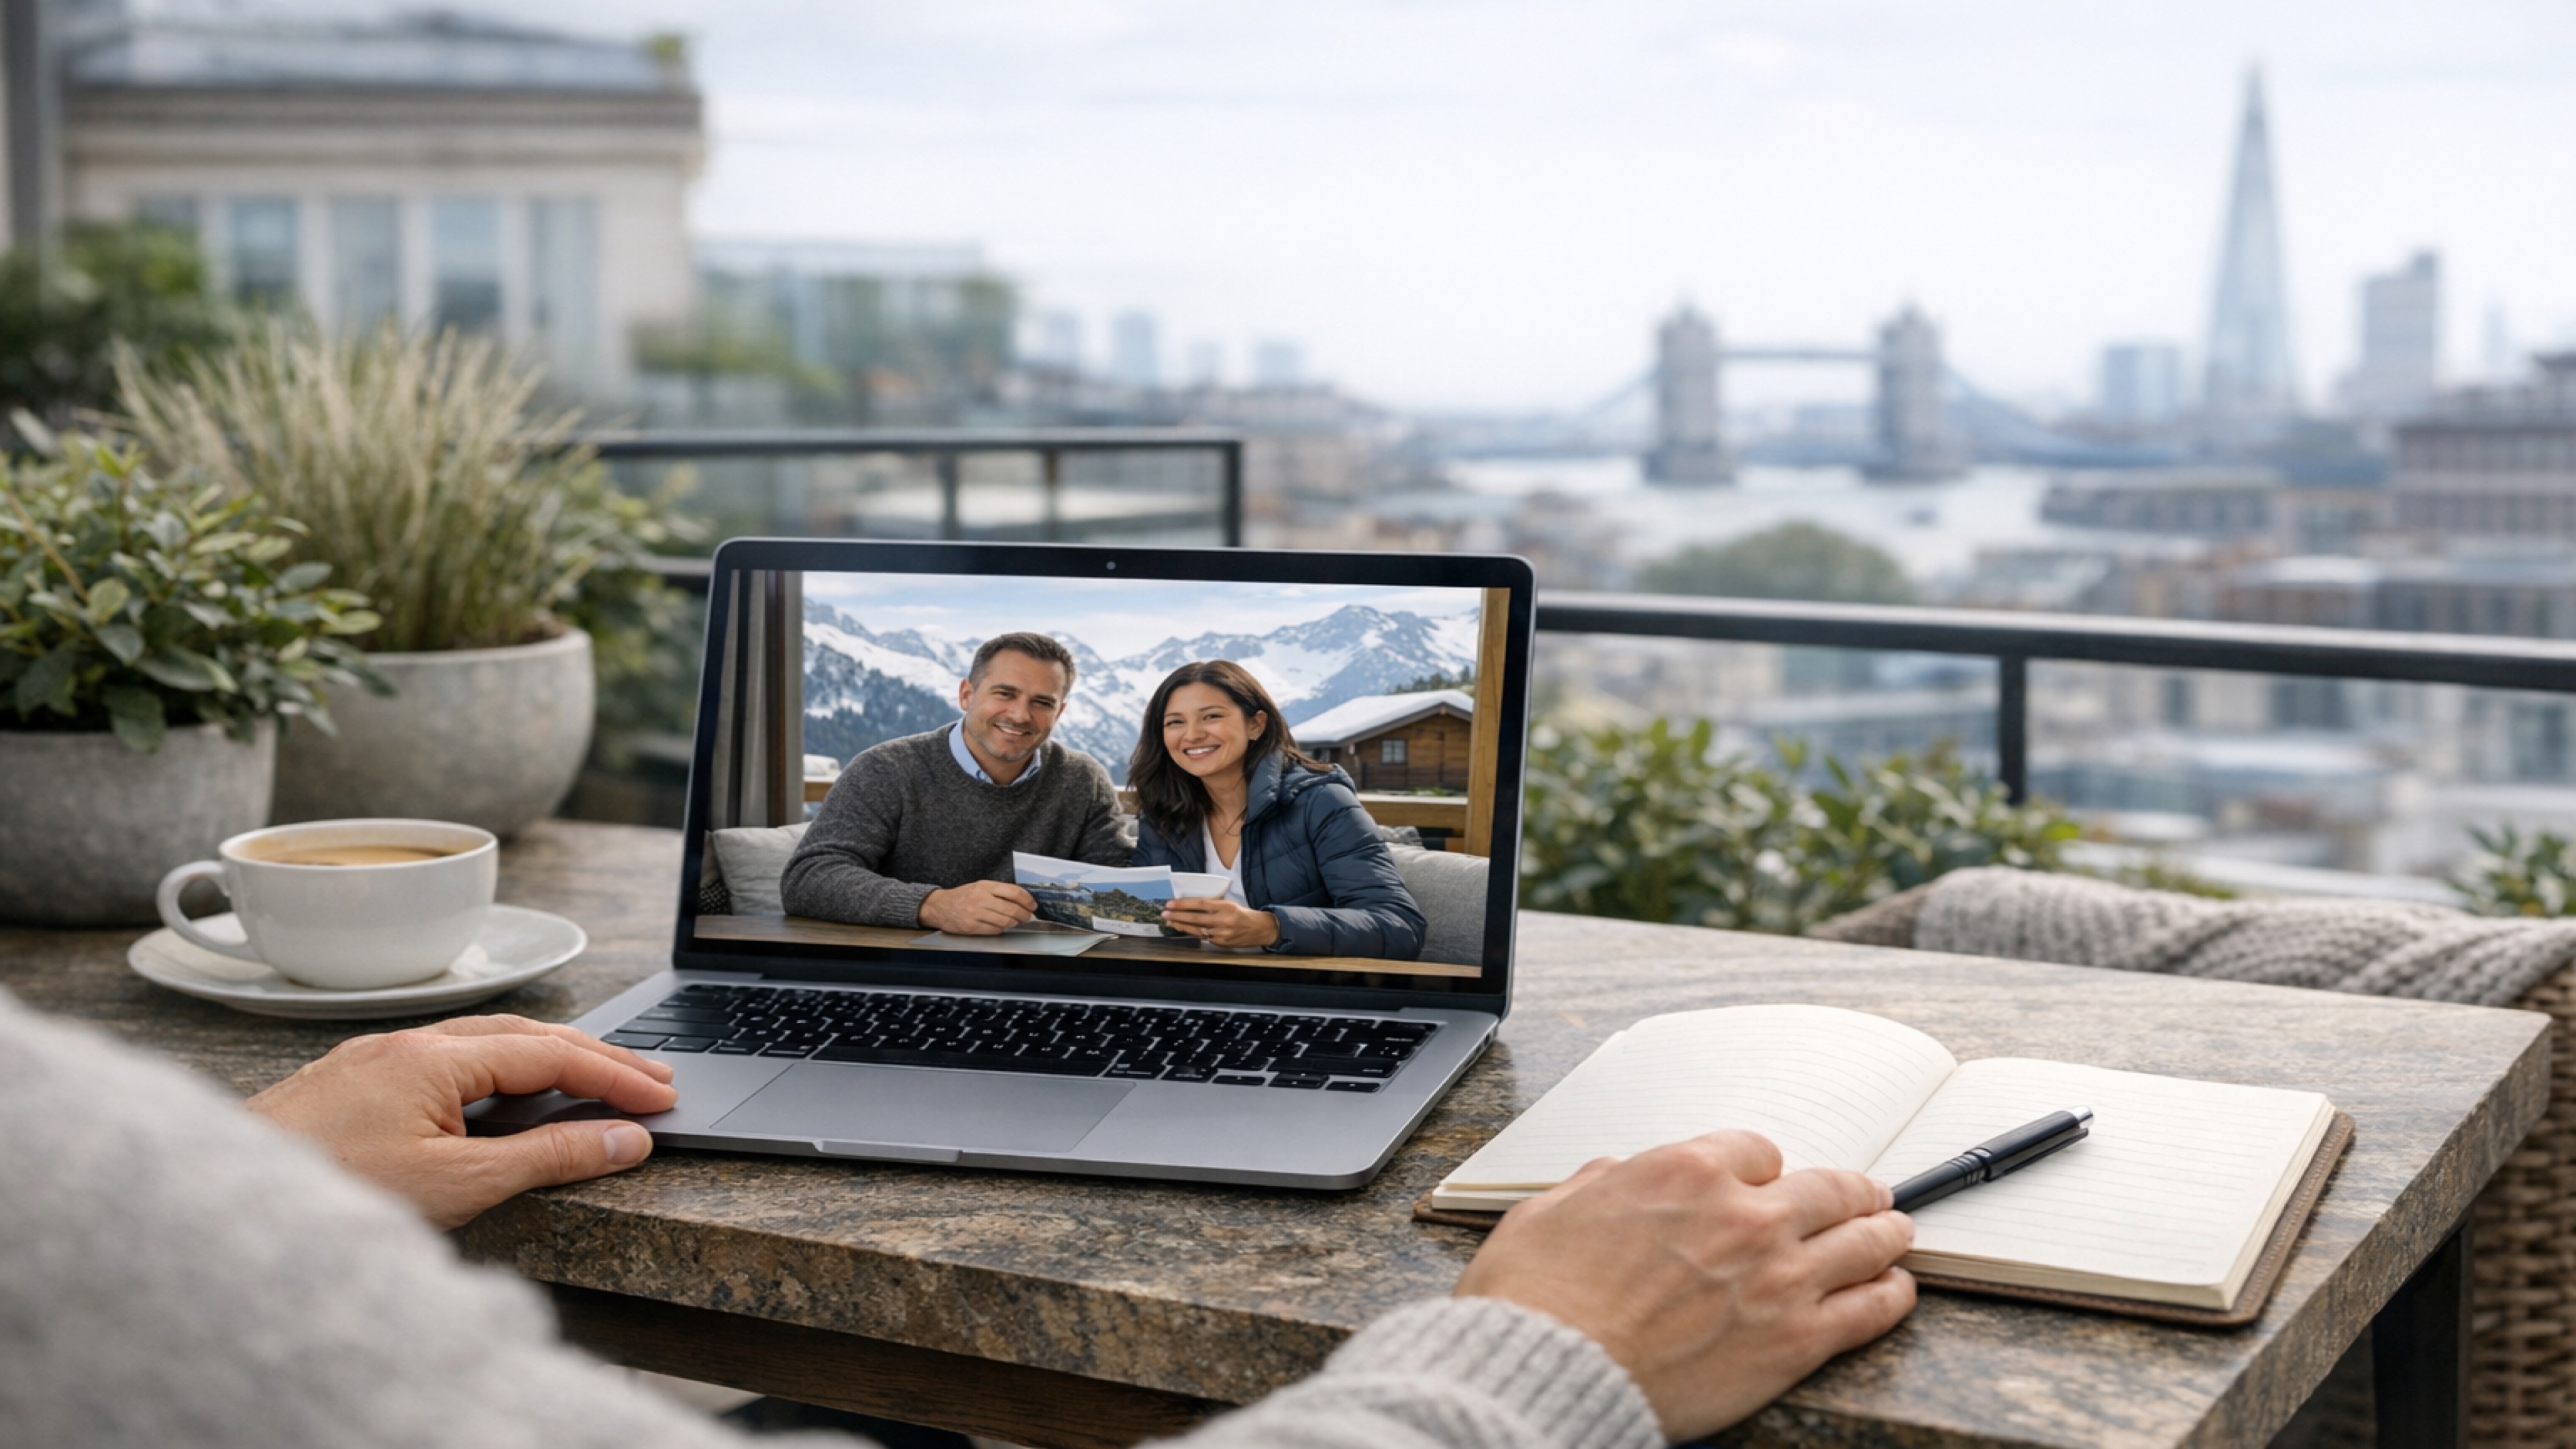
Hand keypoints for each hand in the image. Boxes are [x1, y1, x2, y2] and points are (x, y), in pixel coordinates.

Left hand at [245, 1015, 679, 1230]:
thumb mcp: (459, 1185)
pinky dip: (495, 1070)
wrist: (225, 1211)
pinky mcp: (349, 1086)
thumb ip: (549, 1155)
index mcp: (434, 1058)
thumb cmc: (332, 1195)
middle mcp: (404, 1044)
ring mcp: (372, 1061)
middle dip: (593, 1055)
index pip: (551, 1053)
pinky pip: (442, 1059)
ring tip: (594, 1079)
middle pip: (522, 1034)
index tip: (662, 1097)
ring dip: (545, 1057)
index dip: (615, 1075)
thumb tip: (621, 1139)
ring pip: (479, 1043)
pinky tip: (500, 1092)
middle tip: (650, 1078)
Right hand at [919, 880, 1037, 934]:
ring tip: (1015, 921)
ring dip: (1014, 923)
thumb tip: (1022, 900)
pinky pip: (994, 930)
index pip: (1014, 892)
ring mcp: (975, 913)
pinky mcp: (971, 927)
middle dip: (1024, 915)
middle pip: (1012, 909)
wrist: (939, 906)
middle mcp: (980, 898)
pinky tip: (999, 926)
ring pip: (1005, 922)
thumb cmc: (962, 896)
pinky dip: (1001, 929)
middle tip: (1027, 917)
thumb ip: (999, 891)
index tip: (1032, 905)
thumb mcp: (980, 886)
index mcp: (985, 886)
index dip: (1027, 900)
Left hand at [1163, 897, 1279, 946]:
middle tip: (1165, 913)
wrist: (1260, 929)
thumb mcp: (1230, 904)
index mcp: (1226, 907)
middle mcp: (1224, 920)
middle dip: (1178, 916)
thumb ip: (1213, 905)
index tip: (1171, 903)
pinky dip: (1192, 932)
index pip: (1200, 904)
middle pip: (1195, 918)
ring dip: (1181, 925)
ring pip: (1196, 930)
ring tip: (1170, 922)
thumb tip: (1191, 904)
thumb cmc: (1244, 914)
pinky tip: (1183, 929)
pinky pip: (1203, 937)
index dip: (1184, 904)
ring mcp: (1222, 934)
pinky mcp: (1221, 943)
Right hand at [1452, 1130, 1914, 1439]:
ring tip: (1898, 1232)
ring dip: (1887, 1232)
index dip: (1765, 1168)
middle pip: (1825, 1188)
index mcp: (1683, 1172)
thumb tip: (1612, 1176)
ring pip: (1861, 1240)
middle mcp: (1742, 1215)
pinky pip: (1869, 1309)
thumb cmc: (1537, 1296)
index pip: (1756, 1151)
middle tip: (1867, 1195)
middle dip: (1850, 1190)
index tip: (1770, 1181)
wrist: (1552, 1370)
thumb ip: (1593, 1185)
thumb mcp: (1547, 1211)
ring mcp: (1778, 1277)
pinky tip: (1898, 1289)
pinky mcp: (1796, 1341)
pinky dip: (1891, 1295)